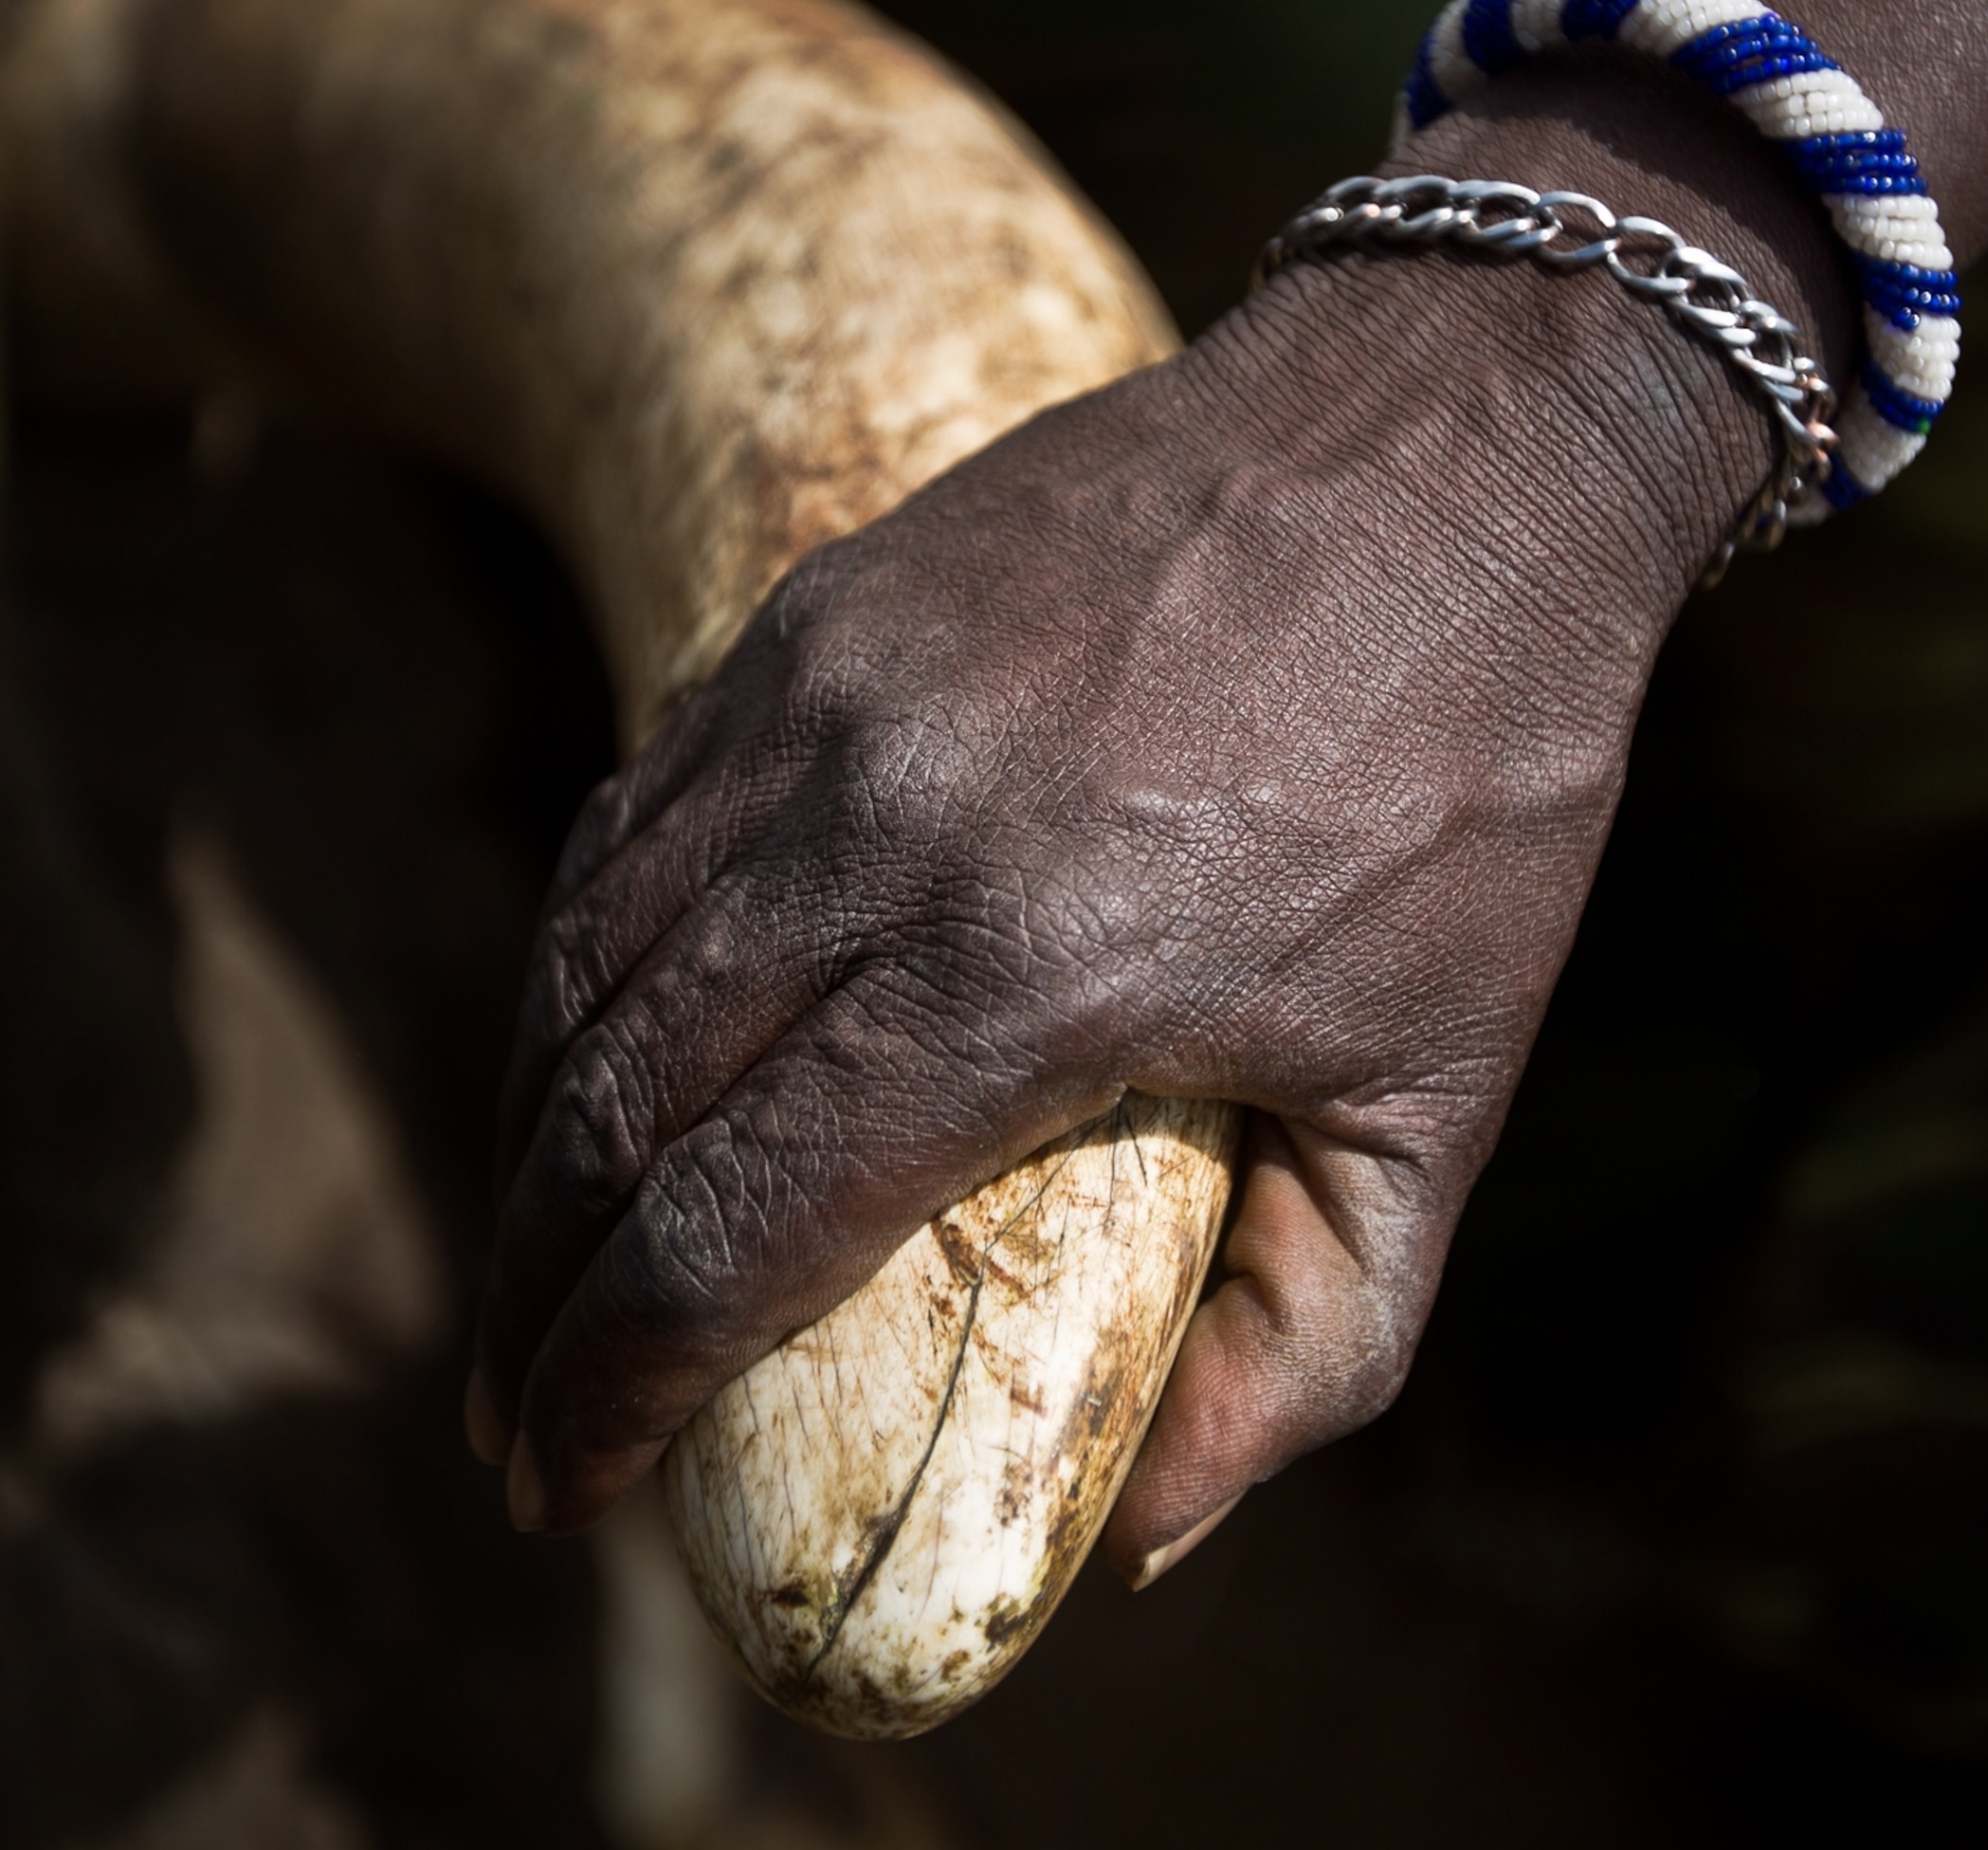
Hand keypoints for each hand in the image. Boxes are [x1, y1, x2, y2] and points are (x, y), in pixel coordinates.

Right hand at [470, 72, 1844, 1573]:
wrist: (1458, 441)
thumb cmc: (1478, 786)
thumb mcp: (1446, 1102)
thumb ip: (1313, 1350)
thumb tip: (1139, 1545)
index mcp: (1036, 970)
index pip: (733, 1227)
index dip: (615, 1387)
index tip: (564, 1489)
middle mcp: (883, 829)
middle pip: (613, 1109)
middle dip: (527, 1300)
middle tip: (509, 1425)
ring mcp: (824, 703)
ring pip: (586, 963)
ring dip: (523, 1143)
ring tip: (521, 1269)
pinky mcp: (812, 619)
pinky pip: (631, 826)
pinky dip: (576, 970)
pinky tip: (583, 1060)